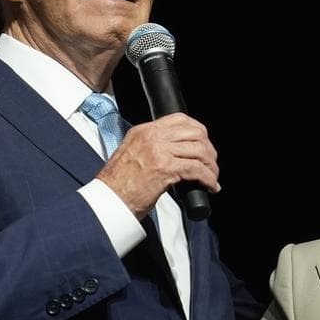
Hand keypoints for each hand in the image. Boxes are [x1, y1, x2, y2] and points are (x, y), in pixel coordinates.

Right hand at [95, 113, 219, 217]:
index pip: (179, 119)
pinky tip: (211, 186)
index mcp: (143, 131)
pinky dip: (208, 178)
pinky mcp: (165, 168)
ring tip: (211, 177)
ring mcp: (159, 151)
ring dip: (210, 166)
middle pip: (194, 133)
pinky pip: (197, 169)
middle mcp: (152, 137)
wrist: (108, 200)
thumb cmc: (118, 184)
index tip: (203, 144)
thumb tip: (173, 153)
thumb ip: (150, 148)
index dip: (198, 131)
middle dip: (208, 149)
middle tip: (210, 164)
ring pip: (199, 150)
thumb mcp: (131, 155)